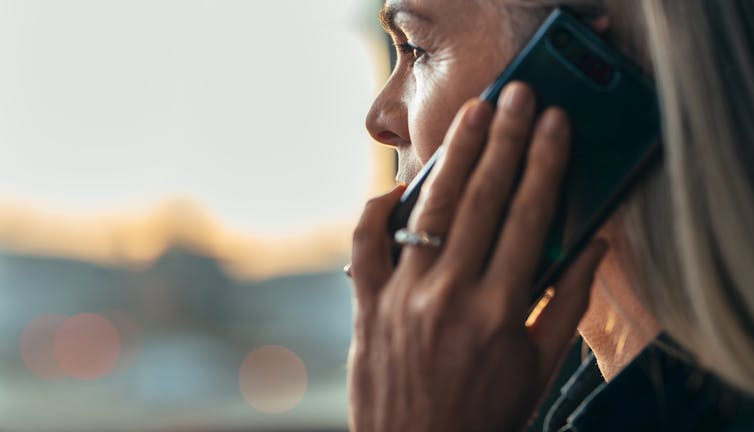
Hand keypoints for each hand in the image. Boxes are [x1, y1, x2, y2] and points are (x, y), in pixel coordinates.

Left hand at [348, 82, 607, 431]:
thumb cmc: (484, 417)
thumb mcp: (537, 369)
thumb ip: (567, 306)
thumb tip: (595, 249)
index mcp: (501, 311)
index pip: (530, 220)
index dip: (546, 165)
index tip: (555, 125)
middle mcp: (452, 295)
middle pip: (484, 201)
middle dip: (505, 141)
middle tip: (518, 95)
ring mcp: (404, 297)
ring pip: (431, 210)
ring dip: (455, 156)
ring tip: (474, 115)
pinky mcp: (368, 307)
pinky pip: (365, 246)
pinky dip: (377, 210)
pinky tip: (397, 186)